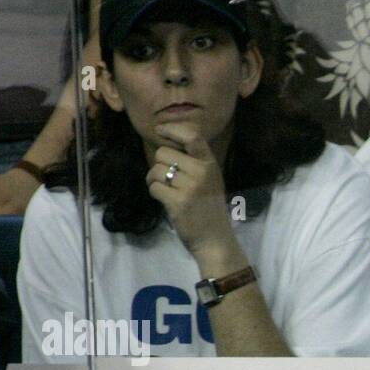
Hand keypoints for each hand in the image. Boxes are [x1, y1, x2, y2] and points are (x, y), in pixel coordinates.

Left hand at [146, 124, 237, 260]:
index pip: (192, 136)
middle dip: (159, 164)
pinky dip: (154, 193)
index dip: (172, 129)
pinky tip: (164, 200)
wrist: (215, 239)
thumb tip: (168, 142)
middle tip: (166, 179)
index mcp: (210, 164)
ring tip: (165, 190)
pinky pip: (154, 187)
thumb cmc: (209, 208)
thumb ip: (195, 161)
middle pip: (163, 152)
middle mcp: (202, 172)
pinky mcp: (178, 202)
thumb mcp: (209, 180)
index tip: (159, 130)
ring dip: (154, 179)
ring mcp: (190, 187)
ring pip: (156, 169)